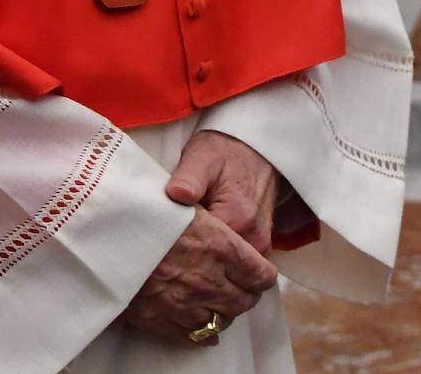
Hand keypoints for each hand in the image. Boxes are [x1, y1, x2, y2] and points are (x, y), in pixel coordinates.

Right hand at [121, 205, 276, 341]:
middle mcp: (208, 280)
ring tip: (219, 299)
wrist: (102, 229)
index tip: (257, 268)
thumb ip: (208, 218)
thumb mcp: (182, 200)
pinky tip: (201, 321)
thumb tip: (226, 227)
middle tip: (240, 284)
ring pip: (221, 320)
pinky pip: (194, 334)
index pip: (260, 273)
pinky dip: (202, 329)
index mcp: (219, 246)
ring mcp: (185, 304)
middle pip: (244, 301)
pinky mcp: (161, 319)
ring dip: (224, 310)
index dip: (261, 271)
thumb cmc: (142, 206)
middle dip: (246, 293)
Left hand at [166, 129, 279, 255]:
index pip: (204, 252)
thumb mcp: (202, 157)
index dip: (179, 250)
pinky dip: (216, 259)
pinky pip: (236, 264)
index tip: (160, 242)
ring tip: (181, 246)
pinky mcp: (260, 246)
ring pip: (226, 269)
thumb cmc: (224, 152)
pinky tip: (198, 245)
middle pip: (216, 266)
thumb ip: (189, 178)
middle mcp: (255, 239)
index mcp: (238, 219)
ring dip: (204, 261)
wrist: (254, 150)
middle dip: (190, 262)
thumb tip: (176, 193)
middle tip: (165, 248)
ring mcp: (260, 246)